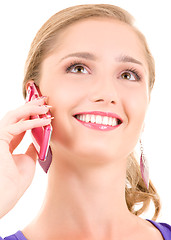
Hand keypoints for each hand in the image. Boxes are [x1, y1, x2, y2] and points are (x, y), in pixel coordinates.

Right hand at [0, 97, 52, 217]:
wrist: (4, 197)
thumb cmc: (14, 184)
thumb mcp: (28, 161)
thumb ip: (31, 148)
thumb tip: (39, 139)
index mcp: (8, 144)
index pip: (20, 124)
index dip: (32, 116)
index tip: (44, 110)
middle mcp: (2, 138)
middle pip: (16, 117)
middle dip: (30, 107)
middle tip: (44, 100)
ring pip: (13, 116)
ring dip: (30, 109)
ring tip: (45, 106)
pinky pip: (16, 126)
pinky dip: (31, 122)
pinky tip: (44, 120)